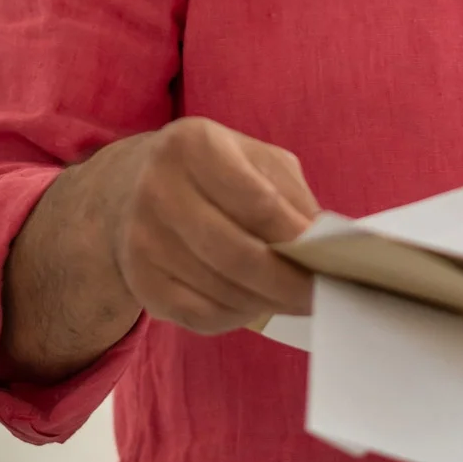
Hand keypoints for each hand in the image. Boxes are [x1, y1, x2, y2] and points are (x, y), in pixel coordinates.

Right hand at [100, 116, 318, 334]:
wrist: (128, 188)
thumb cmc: (210, 171)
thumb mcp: (251, 158)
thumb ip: (290, 194)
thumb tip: (325, 245)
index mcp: (193, 146)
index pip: (258, 203)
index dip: (300, 237)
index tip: (334, 259)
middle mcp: (159, 190)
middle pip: (239, 255)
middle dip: (289, 283)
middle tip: (322, 295)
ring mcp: (143, 240)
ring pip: (223, 290)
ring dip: (268, 302)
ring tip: (295, 299)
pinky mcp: (141, 281)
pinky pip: (201, 314)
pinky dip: (238, 315)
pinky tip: (255, 303)